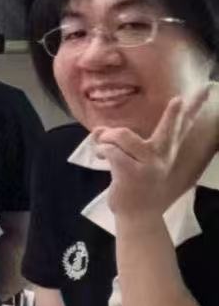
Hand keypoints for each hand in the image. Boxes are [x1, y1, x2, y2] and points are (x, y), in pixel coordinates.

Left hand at [96, 83, 218, 220]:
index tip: (206, 89)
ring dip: (105, 138)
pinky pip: (110, 150)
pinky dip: (100, 150)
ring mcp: (148, 165)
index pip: (183, 126)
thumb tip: (99, 128)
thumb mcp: (135, 162)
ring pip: (121, 135)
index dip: (194, 108)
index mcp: (166, 151)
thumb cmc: (135, 187)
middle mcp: (162, 156)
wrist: (137, 216)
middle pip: (168, 128)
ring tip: (102, 148)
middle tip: (180, 99)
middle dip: (173, 114)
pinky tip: (100, 157)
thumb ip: (122, 143)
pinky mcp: (132, 172)